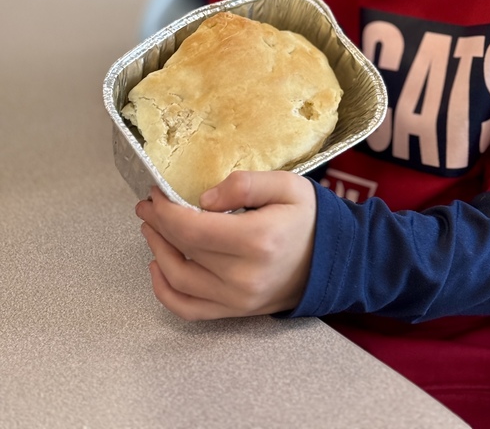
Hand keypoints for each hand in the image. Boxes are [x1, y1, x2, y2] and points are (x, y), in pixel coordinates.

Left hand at [134, 171, 316, 320]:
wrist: (333, 260)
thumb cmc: (309, 218)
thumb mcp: (287, 185)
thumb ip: (245, 184)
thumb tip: (204, 199)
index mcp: (257, 239)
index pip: (193, 228)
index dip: (166, 211)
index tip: (156, 193)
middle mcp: (243, 275)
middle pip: (182, 250)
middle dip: (157, 224)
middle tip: (148, 204)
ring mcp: (237, 299)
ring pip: (178, 280)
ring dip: (156, 251)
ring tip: (151, 228)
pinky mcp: (235, 312)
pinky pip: (188, 309)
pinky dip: (165, 291)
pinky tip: (157, 267)